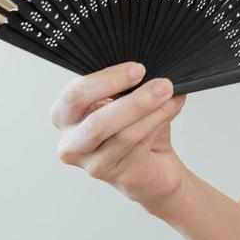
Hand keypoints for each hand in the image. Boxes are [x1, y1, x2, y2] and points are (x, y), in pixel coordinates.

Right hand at [50, 62, 189, 214]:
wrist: (152, 166)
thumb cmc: (134, 128)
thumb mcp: (124, 100)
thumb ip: (128, 85)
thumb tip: (155, 65)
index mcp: (66, 116)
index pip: (74, 95)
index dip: (106, 80)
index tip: (138, 68)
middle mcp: (72, 143)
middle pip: (96, 123)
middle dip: (133, 101)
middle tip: (162, 84)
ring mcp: (92, 163)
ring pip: (122, 136)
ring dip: (152, 111)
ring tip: (170, 94)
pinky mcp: (116, 175)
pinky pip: (140, 145)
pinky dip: (160, 121)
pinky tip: (173, 106)